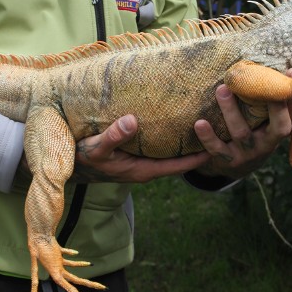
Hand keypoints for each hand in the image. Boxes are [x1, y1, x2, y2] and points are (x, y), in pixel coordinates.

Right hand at [71, 115, 209, 182]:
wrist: (70, 164)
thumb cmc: (84, 157)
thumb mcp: (97, 147)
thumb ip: (114, 136)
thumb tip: (132, 121)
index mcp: (143, 170)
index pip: (179, 166)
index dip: (199, 156)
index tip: (219, 143)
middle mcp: (147, 168)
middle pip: (180, 160)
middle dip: (199, 147)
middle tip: (221, 128)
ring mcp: (143, 162)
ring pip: (172, 154)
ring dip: (187, 141)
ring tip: (207, 122)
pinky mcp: (137, 155)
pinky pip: (161, 148)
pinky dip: (173, 137)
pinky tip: (179, 122)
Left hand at [193, 68, 291, 178]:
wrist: (236, 167)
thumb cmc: (256, 135)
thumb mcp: (271, 124)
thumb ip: (282, 103)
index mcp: (278, 133)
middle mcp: (266, 145)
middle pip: (277, 127)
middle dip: (274, 106)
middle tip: (261, 81)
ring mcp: (247, 153)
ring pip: (241, 133)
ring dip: (231, 111)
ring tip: (222, 89)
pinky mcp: (226, 160)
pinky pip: (216, 149)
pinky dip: (208, 137)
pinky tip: (199, 123)